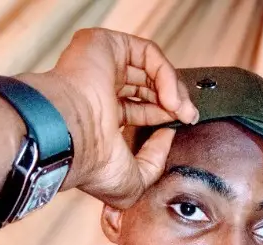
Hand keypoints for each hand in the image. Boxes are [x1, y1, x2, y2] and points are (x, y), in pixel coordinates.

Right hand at [23, 29, 198, 208]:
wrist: (73, 141)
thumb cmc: (95, 166)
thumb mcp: (134, 181)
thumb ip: (155, 163)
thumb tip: (168, 133)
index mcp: (101, 119)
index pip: (139, 111)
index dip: (163, 117)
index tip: (179, 128)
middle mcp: (100, 91)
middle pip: (148, 88)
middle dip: (174, 103)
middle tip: (188, 117)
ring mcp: (101, 67)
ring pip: (150, 69)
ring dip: (174, 91)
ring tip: (183, 111)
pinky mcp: (104, 45)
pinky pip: (148, 54)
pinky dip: (167, 75)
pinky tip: (171, 99)